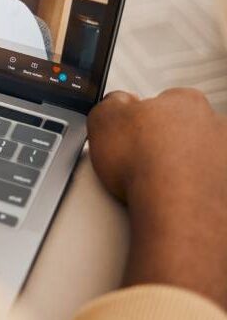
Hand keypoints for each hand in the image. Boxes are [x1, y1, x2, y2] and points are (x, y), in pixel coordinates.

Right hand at [87, 88, 226, 307]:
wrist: (182, 213)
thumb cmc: (148, 169)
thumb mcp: (105, 119)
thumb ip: (109, 105)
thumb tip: (112, 105)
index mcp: (185, 103)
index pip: (160, 104)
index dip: (138, 124)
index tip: (128, 142)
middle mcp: (216, 129)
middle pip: (185, 134)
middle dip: (165, 150)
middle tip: (139, 171)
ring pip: (203, 166)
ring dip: (184, 178)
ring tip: (154, 198)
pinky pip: (213, 198)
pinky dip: (198, 205)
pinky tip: (175, 215)